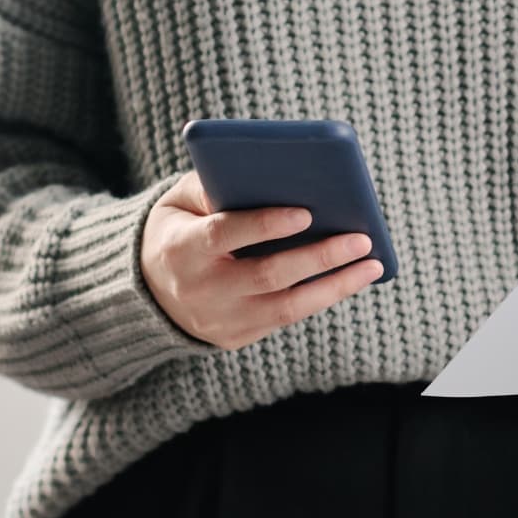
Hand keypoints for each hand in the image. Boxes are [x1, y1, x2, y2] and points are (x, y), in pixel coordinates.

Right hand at [140, 171, 384, 349]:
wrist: (144, 290)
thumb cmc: (178, 229)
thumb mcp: (178, 201)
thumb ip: (213, 186)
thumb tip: (270, 178)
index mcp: (181, 250)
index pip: (225, 236)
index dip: (265, 224)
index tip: (307, 212)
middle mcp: (199, 290)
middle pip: (266, 275)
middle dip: (318, 257)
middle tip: (362, 239)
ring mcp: (218, 320)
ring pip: (286, 308)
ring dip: (335, 286)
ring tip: (373, 264)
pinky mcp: (235, 338)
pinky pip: (285, 319)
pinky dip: (321, 298)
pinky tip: (351, 278)